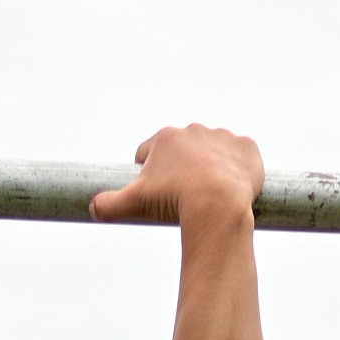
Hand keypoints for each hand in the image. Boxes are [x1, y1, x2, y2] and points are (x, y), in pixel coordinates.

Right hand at [91, 124, 262, 228]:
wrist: (216, 203)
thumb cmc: (173, 202)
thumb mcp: (135, 203)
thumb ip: (110, 204)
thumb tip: (92, 208)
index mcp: (165, 139)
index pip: (150, 153)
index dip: (149, 174)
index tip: (156, 193)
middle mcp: (193, 131)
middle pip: (183, 152)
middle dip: (181, 170)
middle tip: (184, 198)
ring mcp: (222, 137)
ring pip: (213, 152)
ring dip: (211, 168)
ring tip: (211, 196)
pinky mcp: (247, 148)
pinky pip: (242, 156)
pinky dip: (239, 170)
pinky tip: (235, 188)